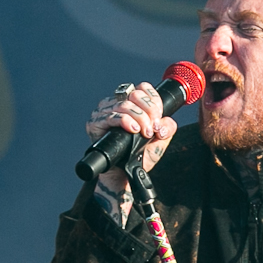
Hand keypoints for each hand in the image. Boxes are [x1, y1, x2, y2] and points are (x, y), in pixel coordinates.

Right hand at [86, 81, 173, 201]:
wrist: (125, 174)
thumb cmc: (140, 155)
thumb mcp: (160, 140)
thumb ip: (167, 128)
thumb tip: (163, 123)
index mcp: (131, 102)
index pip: (143, 88)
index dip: (154, 100)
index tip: (159, 117)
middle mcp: (115, 103)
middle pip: (135, 95)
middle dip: (149, 112)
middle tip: (152, 129)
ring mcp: (103, 112)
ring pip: (124, 104)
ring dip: (139, 118)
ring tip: (145, 133)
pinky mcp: (95, 123)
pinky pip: (111, 116)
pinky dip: (125, 121)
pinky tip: (133, 130)